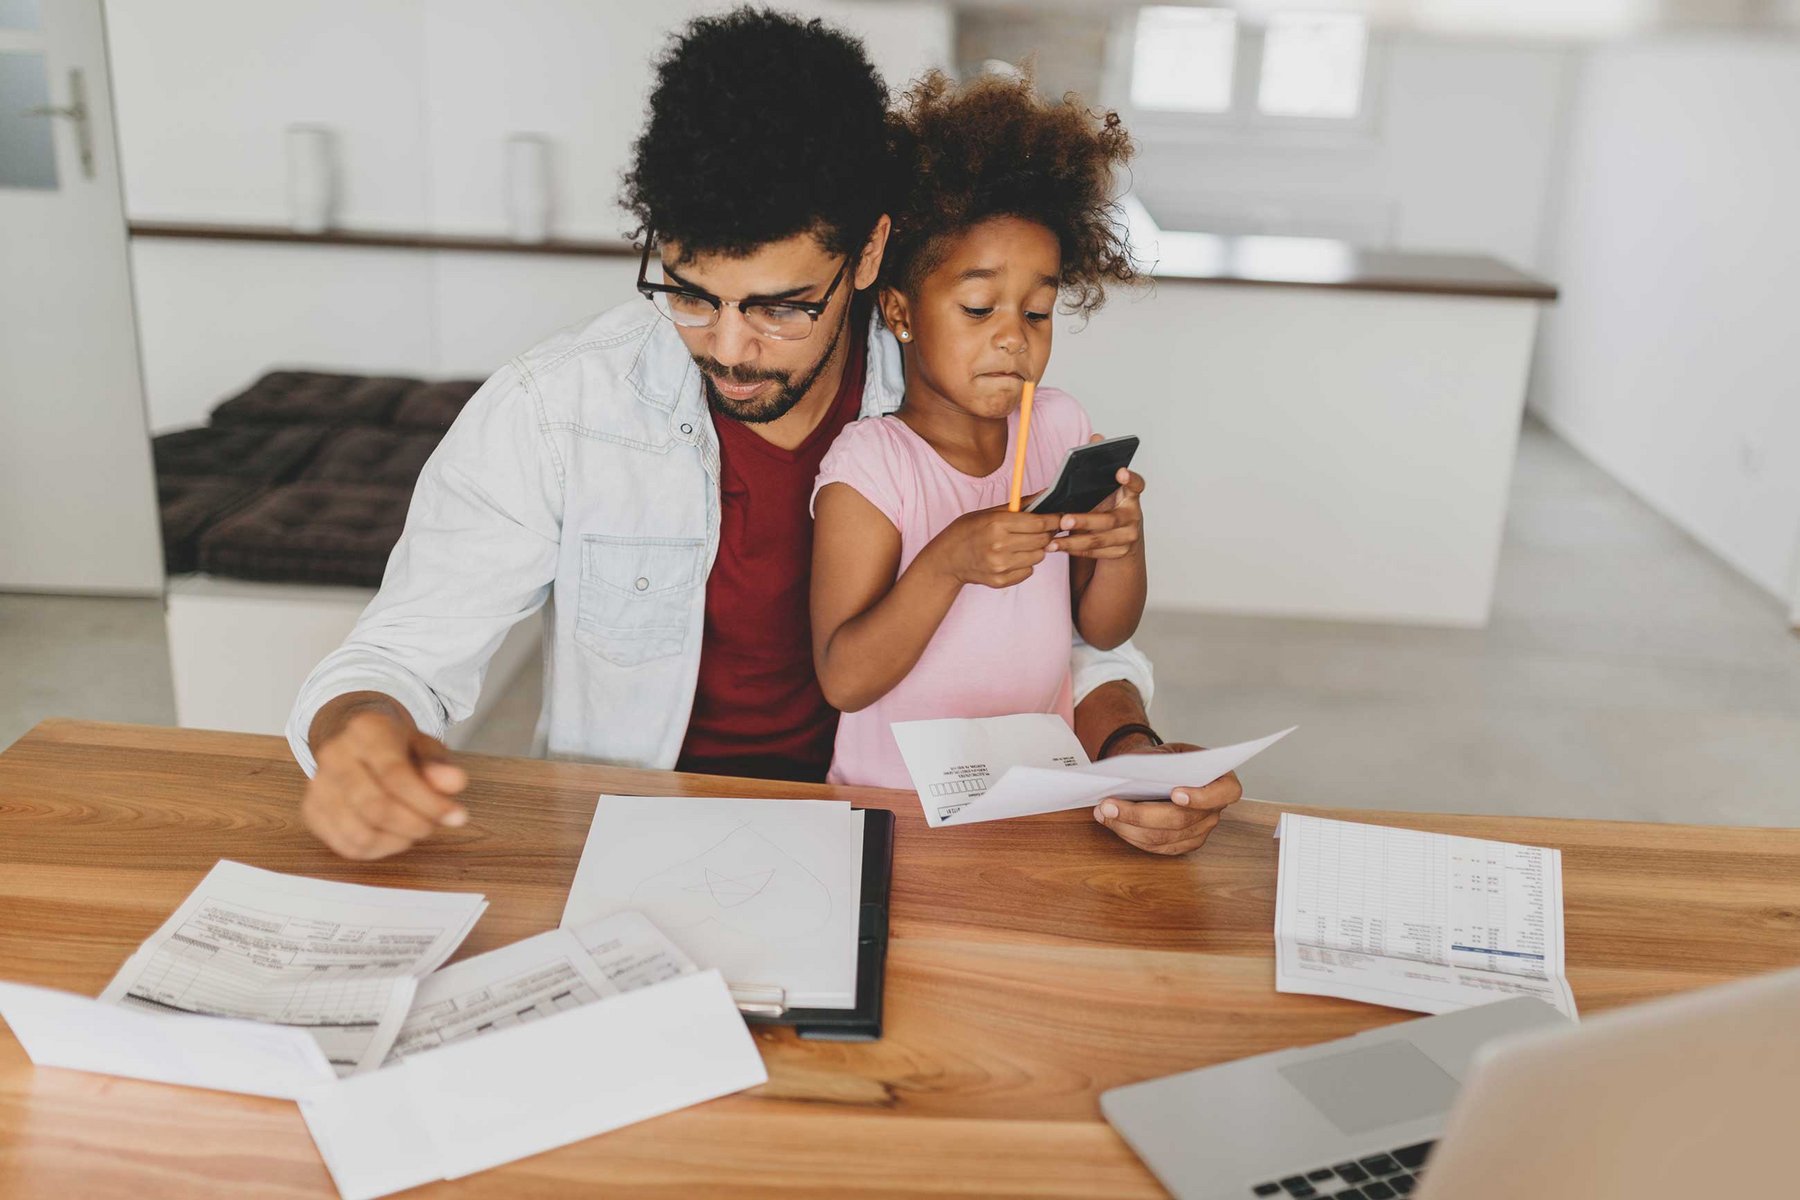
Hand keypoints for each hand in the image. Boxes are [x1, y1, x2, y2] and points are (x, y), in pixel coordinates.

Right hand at [302, 709, 468, 859]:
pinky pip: (346, 845)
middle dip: (413, 824)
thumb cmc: (396, 747)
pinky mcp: (312, 811)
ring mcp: (318, 785)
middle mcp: (334, 756)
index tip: (457, 816)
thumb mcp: (425, 746)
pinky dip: (378, 850)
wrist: (355, 742)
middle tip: (434, 825)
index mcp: (366, 730)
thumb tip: (455, 783)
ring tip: (415, 829)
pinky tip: (395, 837)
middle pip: (374, 807)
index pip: (395, 775)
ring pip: (358, 832)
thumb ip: (439, 764)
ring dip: (397, 840)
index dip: (428, 802)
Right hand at [926, 504, 1062, 588]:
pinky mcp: (1000, 581)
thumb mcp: (989, 512)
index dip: (1054, 520)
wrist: (947, 559)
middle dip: (1047, 534)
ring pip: (1038, 557)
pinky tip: (1013, 557)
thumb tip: (1046, 493)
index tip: (1060, 518)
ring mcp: (1000, 566)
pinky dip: (1026, 564)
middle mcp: (999, 546)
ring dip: (1036, 549)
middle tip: (1042, 530)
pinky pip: (1028, 572)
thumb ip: (1020, 504)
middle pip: (1042, 540)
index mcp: (997, 524)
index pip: (1039, 523)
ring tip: (1022, 544)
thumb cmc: (968, 531)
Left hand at [1050, 437, 1144, 559]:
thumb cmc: (1108, 506)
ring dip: (1073, 541)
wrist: (1121, 537)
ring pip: (1099, 540)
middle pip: (1109, 520)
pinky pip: (1095, 553)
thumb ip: (1099, 466)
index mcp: (1130, 496)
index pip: (1137, 485)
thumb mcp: (1104, 488)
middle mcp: (1133, 516)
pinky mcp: (1120, 552)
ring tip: (1052, 540)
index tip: (1120, 472)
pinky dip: (1074, 550)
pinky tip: (1057, 547)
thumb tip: (1096, 438)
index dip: (1131, 479)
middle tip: (1064, 519)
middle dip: (1085, 520)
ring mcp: (1128, 536)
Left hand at [1093, 740, 1240, 855]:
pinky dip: (1131, 836)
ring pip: (1163, 838)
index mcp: (1222, 782)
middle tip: (1109, 805)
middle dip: (1140, 814)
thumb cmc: (1166, 760)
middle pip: (1180, 820)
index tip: (1175, 793)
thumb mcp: (1168, 752)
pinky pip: (1157, 847)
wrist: (1160, 770)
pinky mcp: (1183, 844)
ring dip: (1128, 827)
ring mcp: (1200, 831)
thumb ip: (1160, 764)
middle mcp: (1215, 811)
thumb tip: (1133, 777)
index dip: (1200, 797)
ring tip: (1102, 812)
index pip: (1224, 793)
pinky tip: (1112, 823)